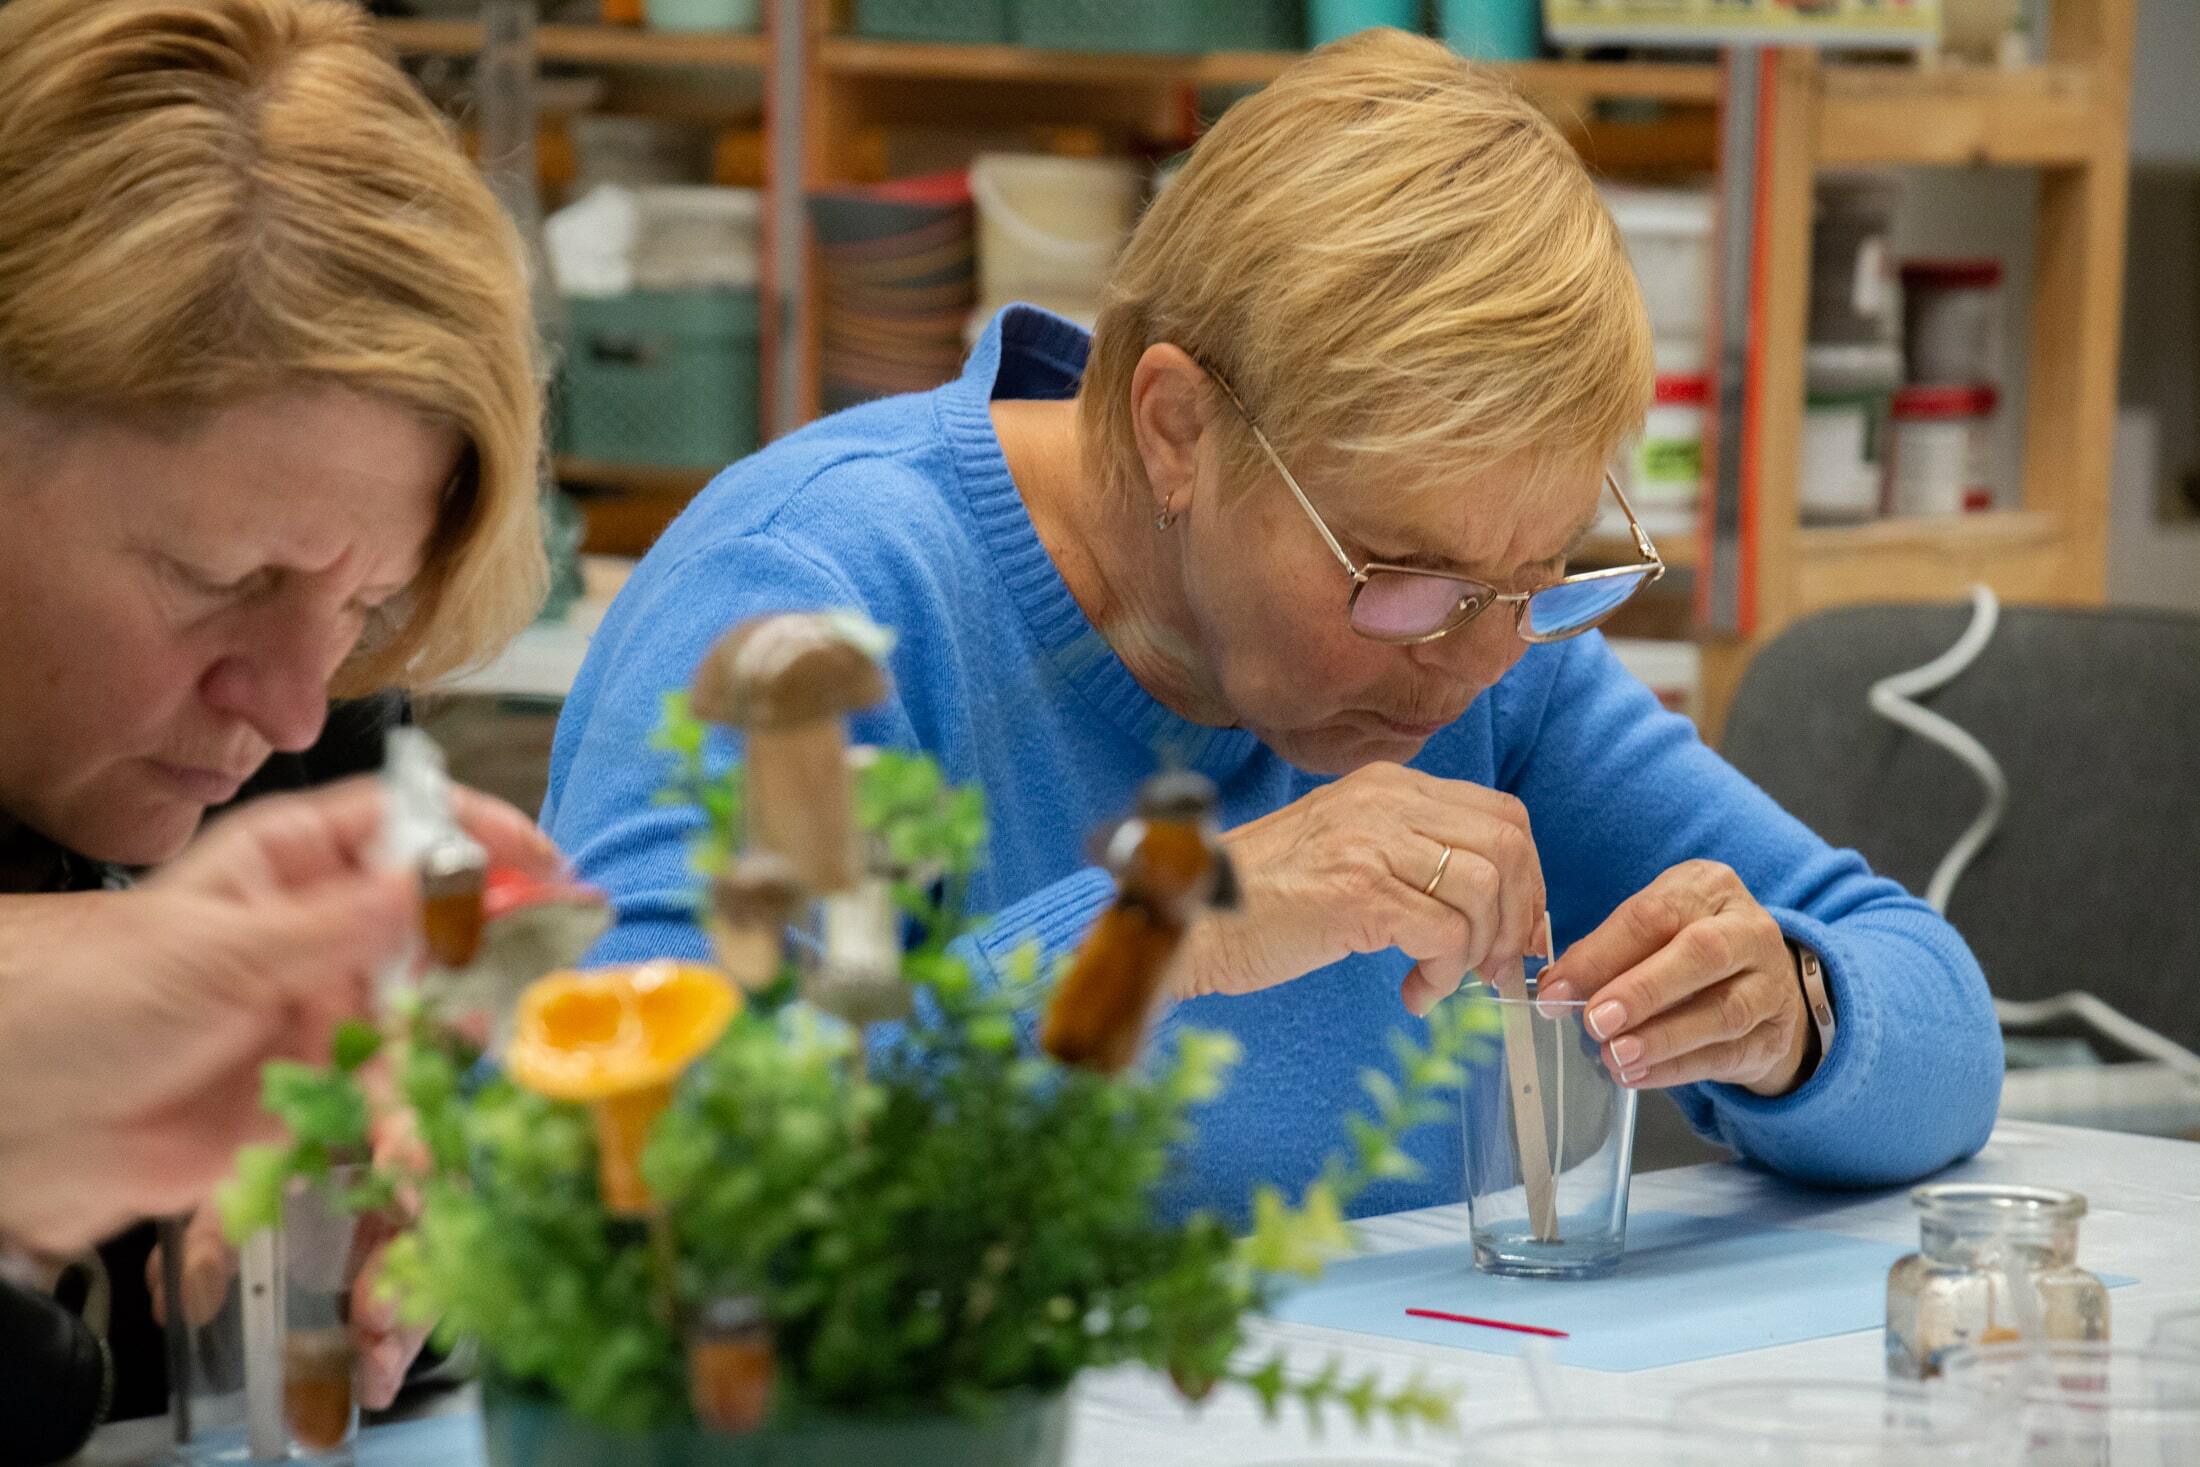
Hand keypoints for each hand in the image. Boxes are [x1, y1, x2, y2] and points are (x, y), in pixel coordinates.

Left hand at [0, 777, 561, 1254]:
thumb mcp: (224, 948)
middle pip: (429, 931)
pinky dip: (404, 1124)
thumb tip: (451, 877)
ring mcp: (308, 1020)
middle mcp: (308, 938)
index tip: (546, 863)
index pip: (401, 828)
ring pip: (416, 1024)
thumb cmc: (83, 999)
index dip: (477, 836)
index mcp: (285, 869)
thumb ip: (348, 922)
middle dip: (479, 958)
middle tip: (533, 978)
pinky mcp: (302, 1102)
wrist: (9, 1117)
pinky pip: (380, 1106)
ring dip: (439, 1054)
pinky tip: (406, 1141)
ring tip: (446, 1078)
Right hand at [1176, 763, 1546, 1016]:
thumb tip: (1488, 903)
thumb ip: (1408, 855)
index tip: (1515, 930)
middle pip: (1507, 846)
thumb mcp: (1345, 849)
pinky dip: (1444, 973)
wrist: (1191, 915)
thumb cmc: (1262, 897)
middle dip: (1516, 917)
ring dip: (1479, 950)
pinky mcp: (1359, 893)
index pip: (1501, 815)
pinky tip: (1414, 991)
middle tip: (1494, 965)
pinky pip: (1444, 934)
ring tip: (1446, 981)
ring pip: (1483, 889)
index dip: (1526, 878)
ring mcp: (1371, 843)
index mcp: (1388, 787)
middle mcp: (1385, 802)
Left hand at [1539, 860, 1813, 1096]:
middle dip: (1642, 991)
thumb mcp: (1654, 930)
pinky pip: (1726, 1054)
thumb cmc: (1688, 949)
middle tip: (1596, 1021)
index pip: (1653, 914)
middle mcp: (1749, 929)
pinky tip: (1638, 1074)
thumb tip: (1557, 988)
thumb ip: (1607, 952)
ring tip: (1615, 1055)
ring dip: (1661, 1037)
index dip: (1601, 954)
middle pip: (1702, 954)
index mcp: (1709, 888)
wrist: (1763, 983)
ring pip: (1723, 1011)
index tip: (1558, 989)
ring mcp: (1770, 983)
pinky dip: (1677, 1068)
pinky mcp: (1774, 1034)